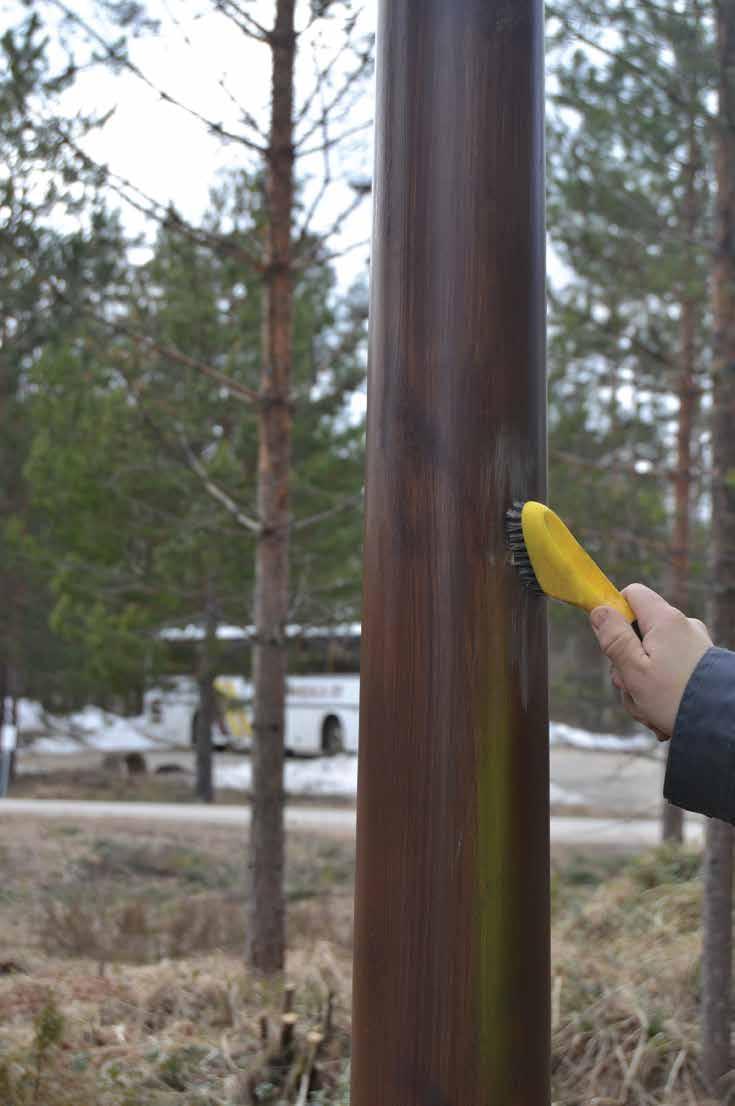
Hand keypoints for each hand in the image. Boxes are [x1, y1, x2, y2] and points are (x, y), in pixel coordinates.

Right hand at [590, 583, 711, 739]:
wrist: (721, 722)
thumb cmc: (674, 697)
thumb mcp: (633, 668)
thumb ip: (614, 637)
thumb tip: (599, 610)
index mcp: (665, 620)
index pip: (632, 594)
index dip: (615, 613)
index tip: (609, 640)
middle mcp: (683, 626)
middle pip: (639, 632)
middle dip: (627, 661)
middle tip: (630, 687)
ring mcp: (694, 645)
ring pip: (652, 656)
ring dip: (642, 683)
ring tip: (649, 709)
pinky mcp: (701, 664)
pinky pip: (669, 670)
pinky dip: (661, 690)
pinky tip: (662, 714)